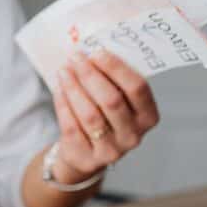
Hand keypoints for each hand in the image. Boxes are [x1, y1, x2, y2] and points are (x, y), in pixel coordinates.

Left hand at [50, 49, 159, 182]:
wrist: (86, 153)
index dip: (117, 68)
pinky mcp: (87, 157)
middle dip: (91, 75)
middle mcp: (134, 135)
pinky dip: (63, 104)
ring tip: (64, 70)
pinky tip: (58, 88)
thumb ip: (113, 81)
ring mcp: (111, 149)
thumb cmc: (104, 117)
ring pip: (89, 114)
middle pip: (111, 100)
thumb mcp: (118, 101)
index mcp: (148, 116)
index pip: (137, 88)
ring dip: (74, 88)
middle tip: (76, 57)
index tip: (97, 52)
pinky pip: (72, 125)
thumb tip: (93, 49)